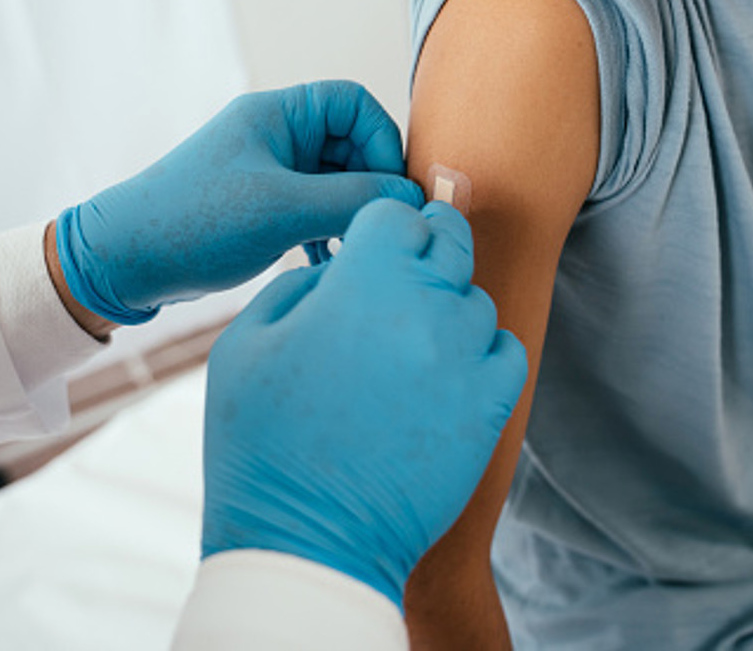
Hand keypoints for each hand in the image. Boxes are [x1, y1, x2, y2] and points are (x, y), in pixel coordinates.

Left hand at [53, 81, 423, 323]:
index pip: (356, 104)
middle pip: (353, 145)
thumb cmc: (195, 222)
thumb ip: (353, 198)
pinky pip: (316, 210)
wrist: (124, 261)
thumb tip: (412, 198)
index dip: (383, 141)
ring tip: (353, 250)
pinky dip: (329, 233)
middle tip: (379, 227)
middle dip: (371, 185)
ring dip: (352, 214)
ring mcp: (270, 173)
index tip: (390, 188)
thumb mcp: (283, 208)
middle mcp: (277, 136)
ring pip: (337, 182)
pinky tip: (326, 263)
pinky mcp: (263, 208)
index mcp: (278, 115)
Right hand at [200, 199, 527, 606]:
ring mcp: (465, 358)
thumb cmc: (261, 442)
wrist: (306, 541)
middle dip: (424, 246)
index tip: (372, 243)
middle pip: (449, 239)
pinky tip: (445, 372)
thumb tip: (345, 267)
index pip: (397, 211)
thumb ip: (300, 284)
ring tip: (408, 342)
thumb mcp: (246, 342)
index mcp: (362, 281)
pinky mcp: (490, 408)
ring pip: (476, 298)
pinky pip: (506, 350)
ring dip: (447, 306)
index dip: (382, 222)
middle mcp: (425, 308)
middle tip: (400, 273)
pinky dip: (481, 350)